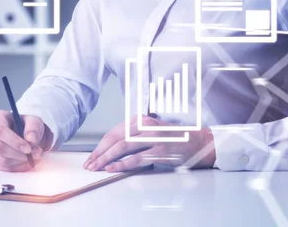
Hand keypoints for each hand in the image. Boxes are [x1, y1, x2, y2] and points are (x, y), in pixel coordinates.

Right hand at [0, 110, 53, 171]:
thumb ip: (34, 128)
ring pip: (0, 159)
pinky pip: (2, 167)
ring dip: (19, 161)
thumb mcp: (34, 121)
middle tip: (36, 153)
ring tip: (34, 157)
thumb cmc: (27, 126)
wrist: (26, 136)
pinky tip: (27, 163)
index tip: (28, 148)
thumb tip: (31, 140)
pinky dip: (17, 167)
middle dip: (19, 153)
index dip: (14, 141)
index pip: (0, 130)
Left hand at [83, 115, 214, 172]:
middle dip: (99, 153)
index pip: (113, 132)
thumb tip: (112, 147)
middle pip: (115, 139)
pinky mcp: (160, 151)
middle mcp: (145, 126)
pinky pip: (136, 158)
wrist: (198, 141)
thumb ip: (134, 134)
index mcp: (140, 119)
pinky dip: (122, 164)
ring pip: (122, 147)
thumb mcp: (151, 129)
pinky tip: (112, 168)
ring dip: (106, 159)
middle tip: (90, 163)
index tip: (92, 155)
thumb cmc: (173, 137)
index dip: (100, 145)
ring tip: (97, 167)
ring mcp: (153, 138)